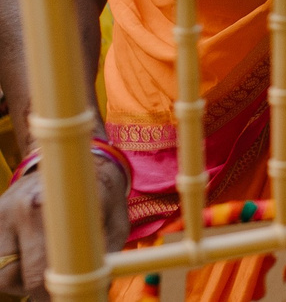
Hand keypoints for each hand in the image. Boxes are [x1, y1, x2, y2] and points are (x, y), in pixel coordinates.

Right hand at [0, 152, 132, 298]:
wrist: (72, 158)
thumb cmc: (99, 193)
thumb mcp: (114, 219)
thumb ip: (106, 252)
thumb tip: (99, 286)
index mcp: (58, 207)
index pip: (43, 268)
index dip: (49, 292)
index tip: (58, 299)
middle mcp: (24, 208)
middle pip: (11, 275)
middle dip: (31, 290)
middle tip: (49, 291)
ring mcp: (3, 211)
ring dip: (16, 280)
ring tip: (38, 270)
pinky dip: (9, 265)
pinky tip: (27, 257)